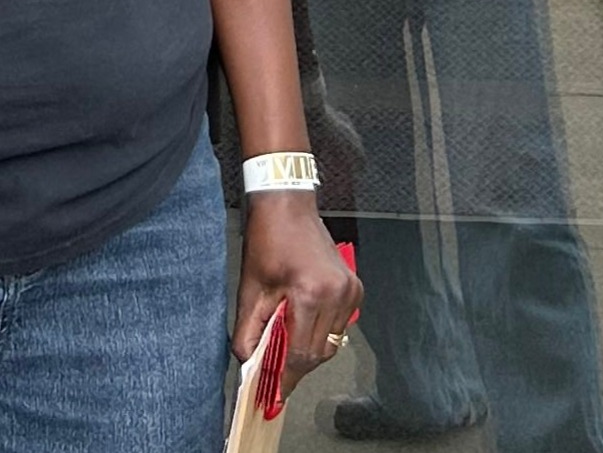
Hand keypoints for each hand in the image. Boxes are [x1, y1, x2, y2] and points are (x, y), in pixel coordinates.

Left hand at [233, 193, 357, 380]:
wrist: (288, 205)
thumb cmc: (267, 241)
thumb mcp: (250, 288)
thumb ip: (248, 333)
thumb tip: (249, 366)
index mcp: (310, 293)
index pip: (300, 354)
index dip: (285, 379)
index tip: (272, 397)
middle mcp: (336, 293)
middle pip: (318, 353)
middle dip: (295, 367)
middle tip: (275, 372)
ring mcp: (349, 290)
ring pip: (331, 343)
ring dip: (309, 349)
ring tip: (286, 340)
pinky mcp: (355, 287)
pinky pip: (340, 325)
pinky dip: (322, 331)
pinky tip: (304, 321)